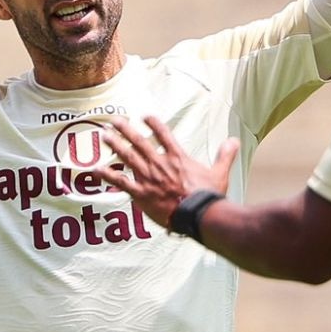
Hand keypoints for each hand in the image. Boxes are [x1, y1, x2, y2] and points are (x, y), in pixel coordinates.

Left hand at [97, 115, 237, 228]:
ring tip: (104, 136)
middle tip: (114, 120)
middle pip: (140, 142)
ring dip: (115, 145)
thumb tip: (234, 140)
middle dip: (126, 129)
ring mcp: (149, 178)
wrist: (198, 215)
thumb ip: (225, 155)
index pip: (164, 134)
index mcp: (178, 157)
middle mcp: (161, 163)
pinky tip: (95, 170)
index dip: (153, 123)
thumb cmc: (208, 196)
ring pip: (128, 157)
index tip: (144, 116)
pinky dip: (108, 175)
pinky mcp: (141, 194)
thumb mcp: (220, 172)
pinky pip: (121, 182)